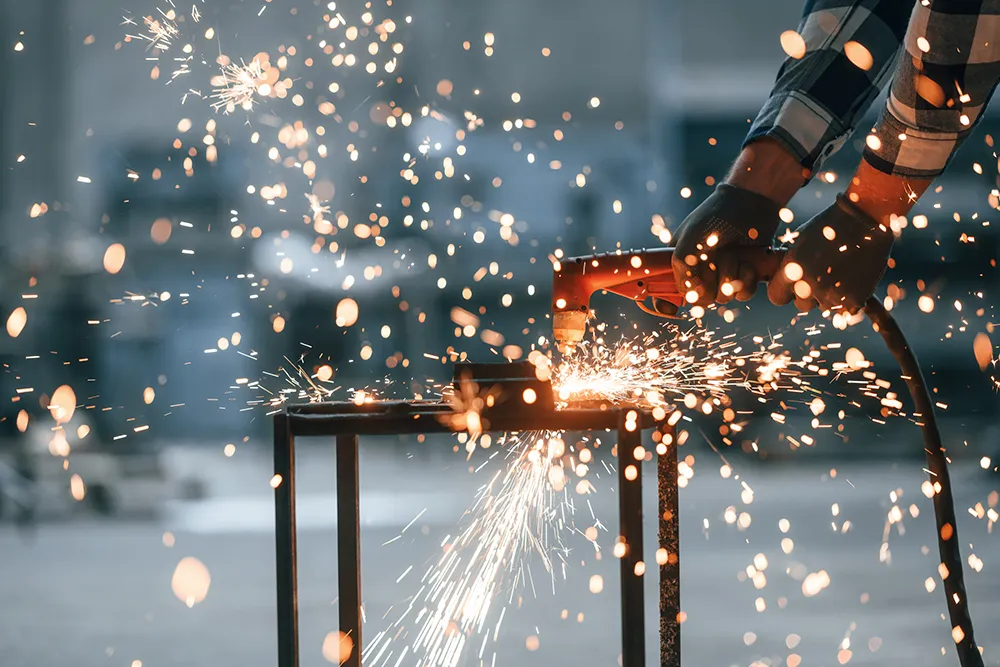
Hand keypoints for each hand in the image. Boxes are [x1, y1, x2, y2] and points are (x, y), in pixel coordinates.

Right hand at [672, 183, 781, 304]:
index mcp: (679, 264)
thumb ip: (683, 269)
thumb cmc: (714, 216)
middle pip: (700, 300)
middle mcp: (699, 273)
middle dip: (710, 280)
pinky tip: (747, 262)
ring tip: (732, 253)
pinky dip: (746, 279)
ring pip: (723, 298)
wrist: (750, 202)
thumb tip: (693, 296)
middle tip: (713, 258)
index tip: (671, 308)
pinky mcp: (743, 277)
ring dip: (730, 275)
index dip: (665, 303)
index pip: (665, 292)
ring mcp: (722, 276)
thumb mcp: (690, 240)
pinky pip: (743, 295)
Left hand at [768, 195, 893, 313]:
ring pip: (824, 306)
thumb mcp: (799, 242)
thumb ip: (789, 264)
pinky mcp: (854, 300)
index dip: (785, 291)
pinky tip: (853, 278)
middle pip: (801, 304)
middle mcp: (808, 286)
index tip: (793, 284)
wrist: (864, 219)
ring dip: (829, 295)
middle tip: (822, 275)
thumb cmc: (829, 226)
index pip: (777, 297)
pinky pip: (846, 309)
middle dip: (808, 293)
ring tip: (840, 271)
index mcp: (791, 270)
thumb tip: (781, 279)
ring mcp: (831, 295)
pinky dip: (849, 298)